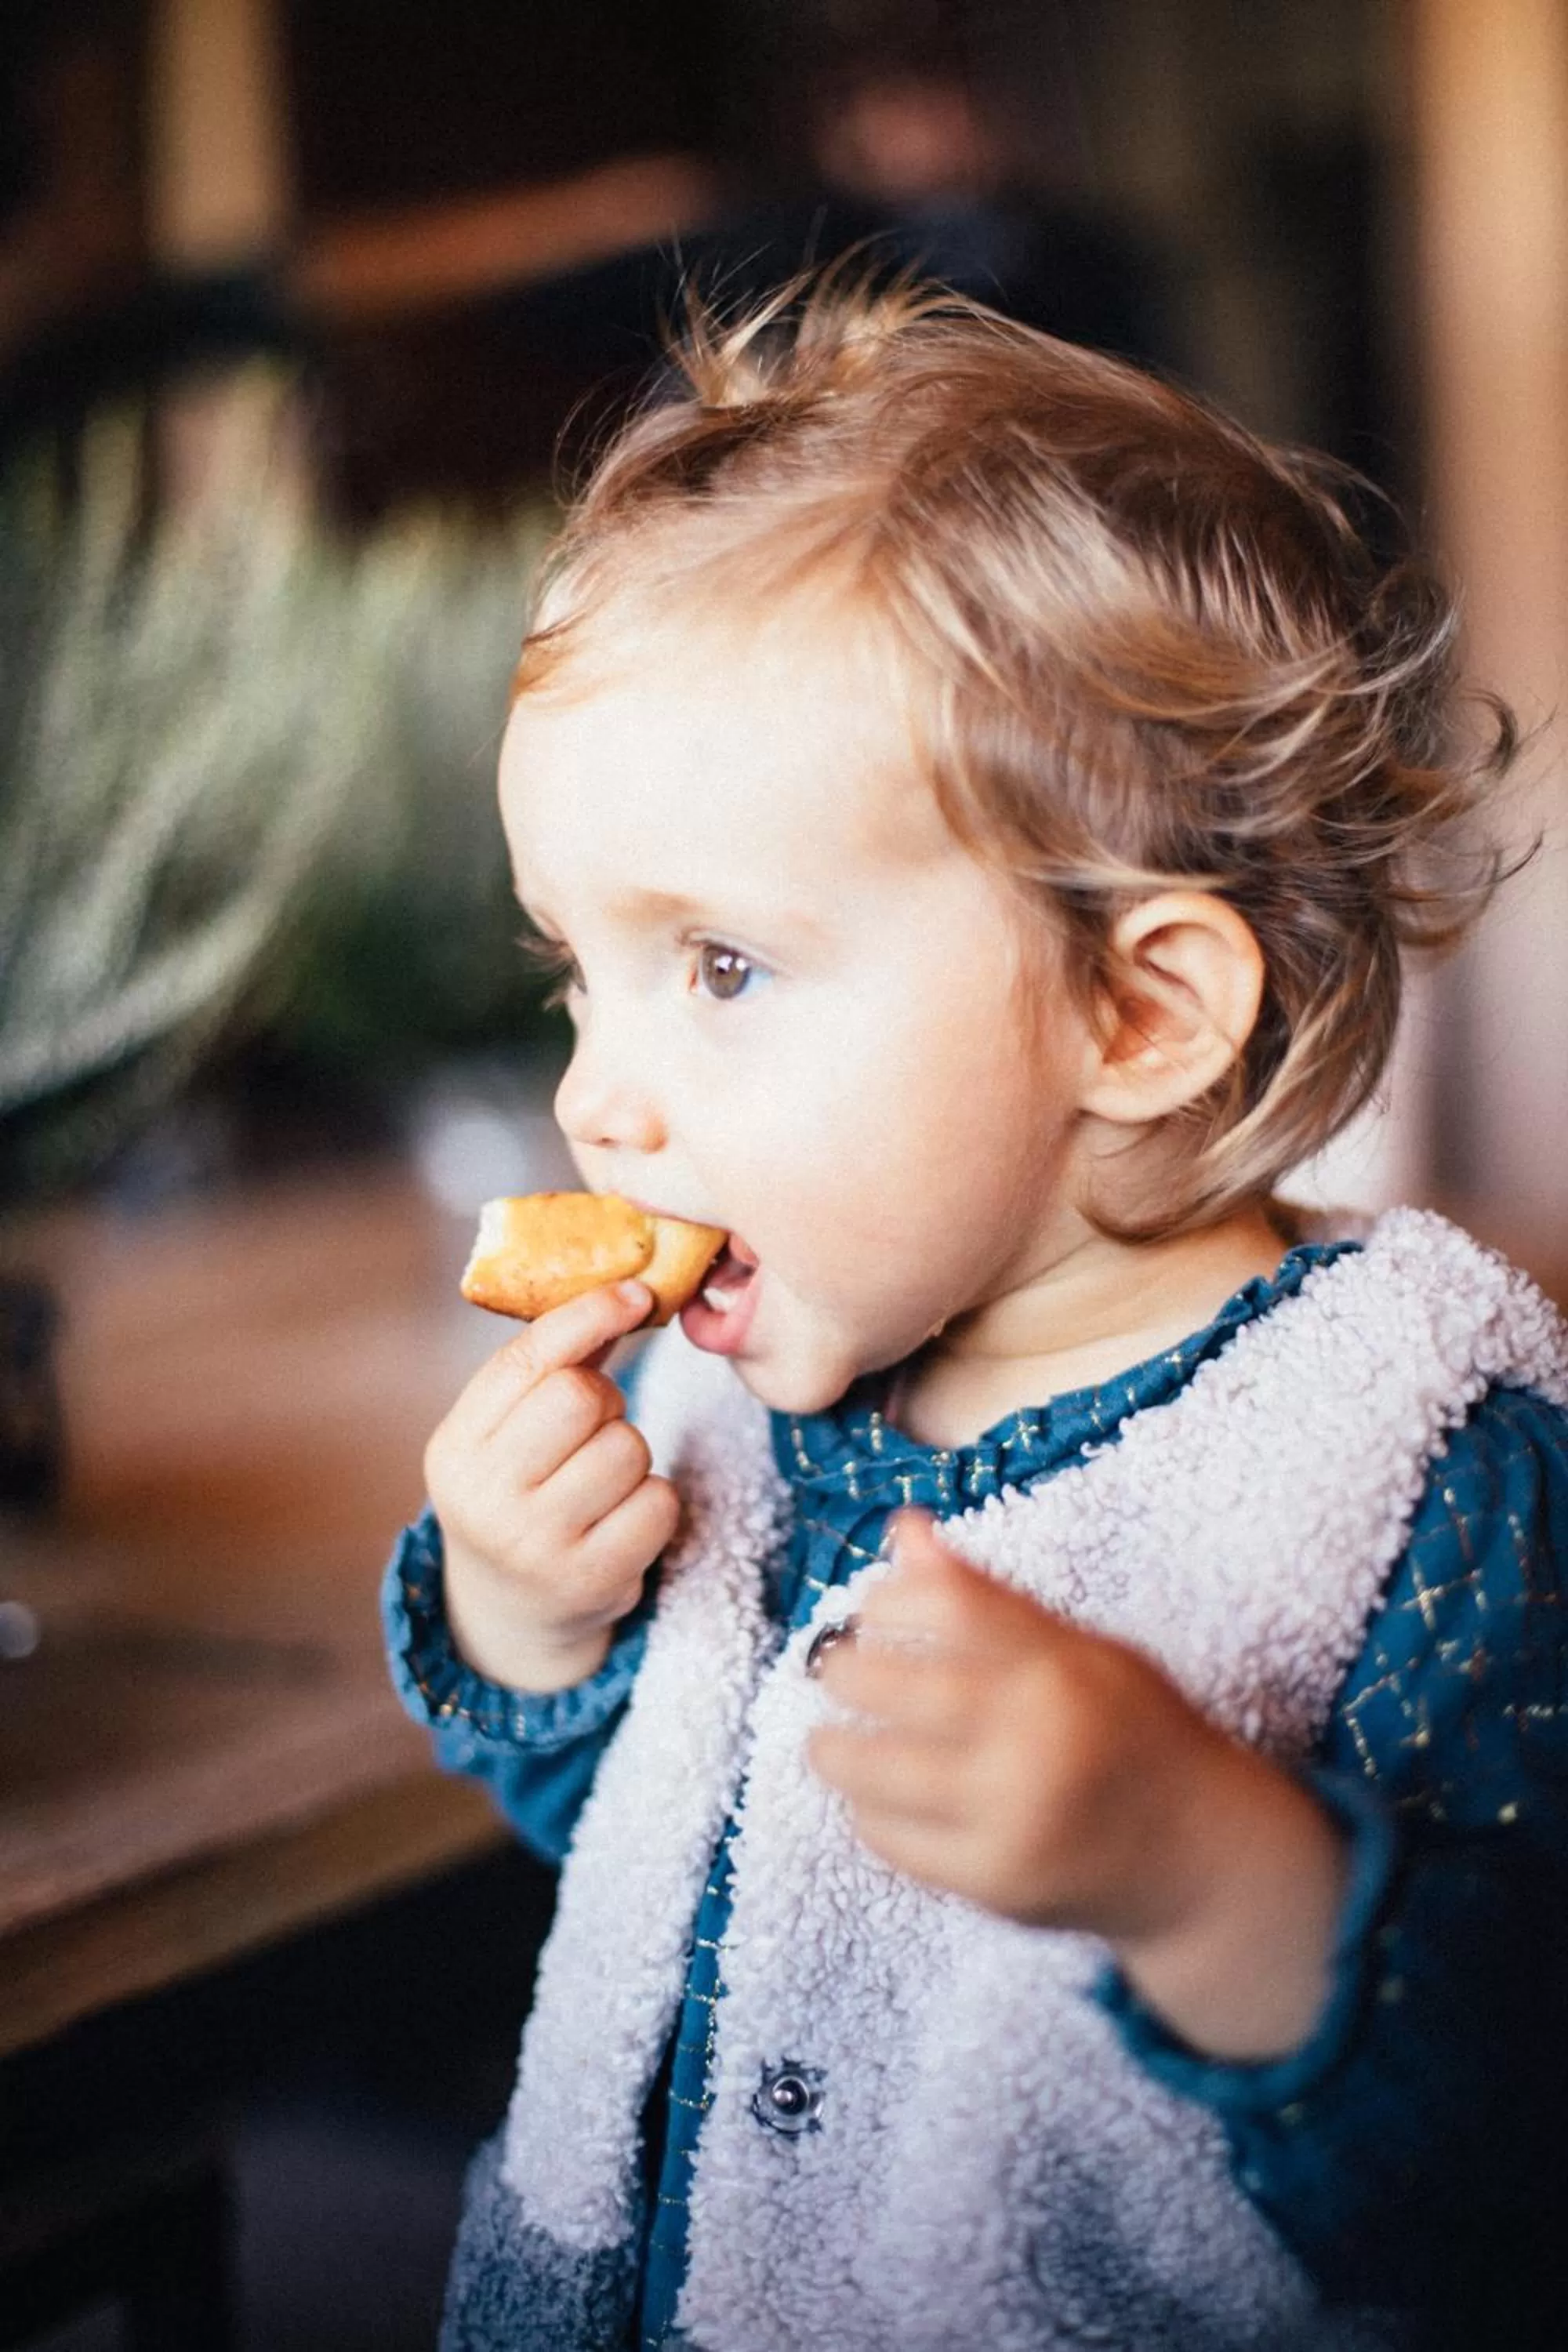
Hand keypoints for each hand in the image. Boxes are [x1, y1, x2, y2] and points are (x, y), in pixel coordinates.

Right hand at [423, 1280, 680, 1692]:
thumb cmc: (519, 1492)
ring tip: (603, 1481)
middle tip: (596, 1426)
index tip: (637, 1293)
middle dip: (606, 1400)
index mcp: (455, 1449)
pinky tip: (622, 1517)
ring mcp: (537, 1546)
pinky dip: (654, 1500)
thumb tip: (626, 1288)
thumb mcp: (506, 1434)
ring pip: (628, 1446)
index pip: (525, 1360)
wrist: (512, 1610)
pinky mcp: (592, 1580)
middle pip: (581, 1397)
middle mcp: (485, 1499)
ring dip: (632, 1452)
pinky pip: (659, 1501)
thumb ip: (553, 1365)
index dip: (588, 1314)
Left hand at [808, 1511, 1348, 2058]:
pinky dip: (869, 1815)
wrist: (1201, 1858)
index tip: (872, 1607)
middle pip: (903, 1688)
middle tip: (831, 1668)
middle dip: (846, 1671)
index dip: (891, 1599)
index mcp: (1062, 1671)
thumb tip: (902, 1528)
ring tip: (826, 1741)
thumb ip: (987, 1596)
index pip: (950, 1608)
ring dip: (835, 1750)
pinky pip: (898, 1842)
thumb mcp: (1083, 1650)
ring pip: (881, 1775)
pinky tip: (872, 1798)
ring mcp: (1015, 1818)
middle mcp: (1038, 1740)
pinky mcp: (995, 1884)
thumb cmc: (1134, 1733)